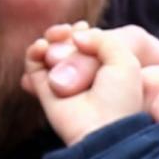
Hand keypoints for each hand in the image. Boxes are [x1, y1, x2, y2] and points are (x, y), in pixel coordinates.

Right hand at [25, 22, 153, 143]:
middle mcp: (83, 75)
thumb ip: (103, 39)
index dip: (81, 32)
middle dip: (64, 33)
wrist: (102, 131)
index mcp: (106, 68)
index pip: (87, 42)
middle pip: (66, 44)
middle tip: (66, 31)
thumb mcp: (125, 60)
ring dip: (50, 40)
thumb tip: (76, 34)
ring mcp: (63, 83)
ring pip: (49, 51)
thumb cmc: (120, 99)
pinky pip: (33, 65)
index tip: (81, 27)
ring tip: (54, 38)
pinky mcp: (45, 91)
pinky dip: (34, 52)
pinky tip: (41, 48)